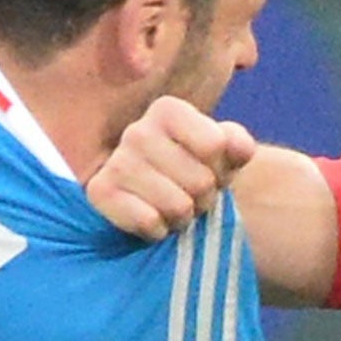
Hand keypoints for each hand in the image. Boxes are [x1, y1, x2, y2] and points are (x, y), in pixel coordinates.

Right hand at [87, 96, 256, 238]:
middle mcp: (137, 130)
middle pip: (201, 181)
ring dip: (183, 217)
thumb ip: (239, 144)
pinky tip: (153, 219)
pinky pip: (148, 222)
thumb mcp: (226, 153)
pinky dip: (159, 230)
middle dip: (205, 197)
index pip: (216, 145)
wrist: (157, 199)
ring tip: (174, 208)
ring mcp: (116, 162)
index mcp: (167, 111)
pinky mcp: (99, 192)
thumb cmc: (196, 170)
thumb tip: (241, 149)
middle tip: (191, 195)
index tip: (210, 170)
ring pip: (178, 206)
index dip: (222, 167)